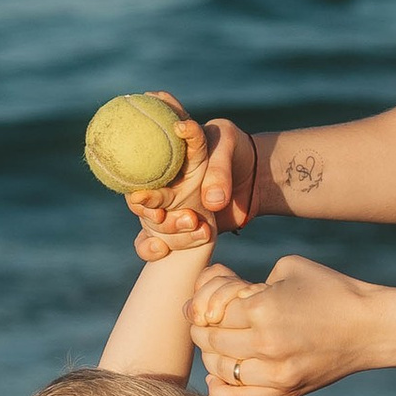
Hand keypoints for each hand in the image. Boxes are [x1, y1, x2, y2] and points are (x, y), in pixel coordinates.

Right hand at [128, 109, 261, 259]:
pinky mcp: (177, 228)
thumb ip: (219, 170)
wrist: (255, 179)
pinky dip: (151, 249)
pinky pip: (154, 242)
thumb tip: (212, 202)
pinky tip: (161, 251)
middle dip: (151, 210)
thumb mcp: (227, 145)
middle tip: (169, 216)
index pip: (141, 170)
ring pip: (150, 223)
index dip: (140, 187)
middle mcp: (161, 183)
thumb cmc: (236, 150)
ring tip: (197, 225)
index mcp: (165, 157)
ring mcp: (168, 206)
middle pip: (141, 200)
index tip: (148, 199)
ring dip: (168, 230)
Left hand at [190, 252, 379, 395]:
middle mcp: (265, 343)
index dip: (204, 305)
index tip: (206, 305)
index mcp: (262, 308)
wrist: (372, 328)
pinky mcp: (286, 392)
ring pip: (220, 370)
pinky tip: (217, 378)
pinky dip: (219, 391)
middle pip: (210, 341)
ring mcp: (276, 373)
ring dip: (210, 358)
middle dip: (202, 330)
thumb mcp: (288, 268)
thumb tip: (219, 292)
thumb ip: (249, 279)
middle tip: (205, 325)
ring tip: (216, 348)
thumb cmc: (331, 290)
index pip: (212, 311)